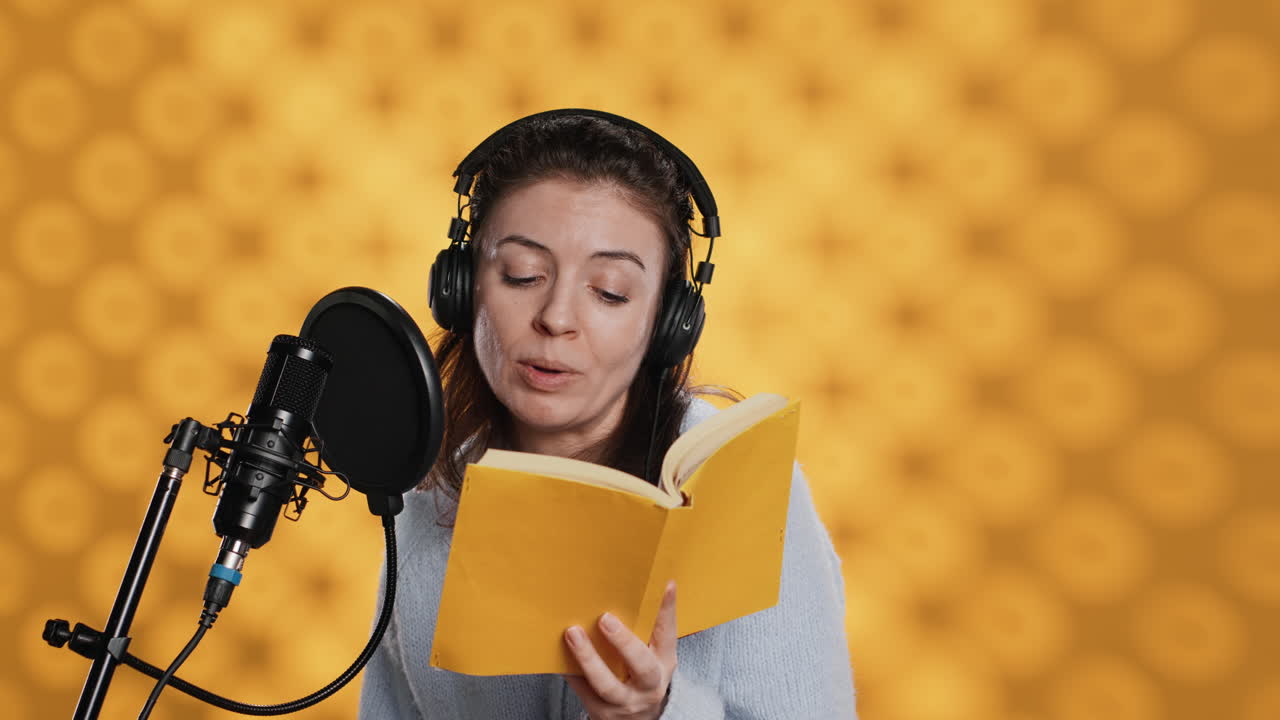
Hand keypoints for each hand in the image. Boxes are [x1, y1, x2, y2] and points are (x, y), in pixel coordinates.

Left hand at [562, 580, 677, 719]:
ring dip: (588, 658)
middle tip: (605, 619)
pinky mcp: (601, 711)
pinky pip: (583, 690)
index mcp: (664, 663)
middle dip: (623, 642)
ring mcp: (625, 702)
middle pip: (641, 665)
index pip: (668, 634)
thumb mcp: (654, 656)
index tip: (665, 585)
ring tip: (572, 633)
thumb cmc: (641, 677)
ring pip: (606, 684)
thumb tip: (647, 585)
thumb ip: (649, 628)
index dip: (667, 610)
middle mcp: (649, 685)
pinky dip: (570, 671)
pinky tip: (557, 654)